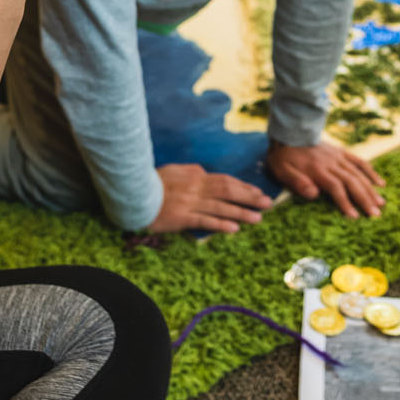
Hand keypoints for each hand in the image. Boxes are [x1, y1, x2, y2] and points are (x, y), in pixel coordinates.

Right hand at [149, 163, 271, 233]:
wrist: (132, 191)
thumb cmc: (151, 182)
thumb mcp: (174, 171)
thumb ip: (191, 173)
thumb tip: (204, 172)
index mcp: (195, 175)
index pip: (225, 180)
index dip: (243, 187)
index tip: (257, 192)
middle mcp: (196, 187)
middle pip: (228, 191)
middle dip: (249, 197)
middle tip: (267, 203)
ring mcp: (189, 202)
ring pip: (221, 207)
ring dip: (240, 213)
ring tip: (258, 219)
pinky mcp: (181, 217)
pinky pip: (204, 220)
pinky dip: (220, 224)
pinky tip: (234, 228)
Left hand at [267, 141, 386, 218]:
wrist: (289, 132)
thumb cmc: (283, 156)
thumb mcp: (281, 170)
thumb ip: (297, 182)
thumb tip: (314, 194)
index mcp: (317, 169)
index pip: (336, 187)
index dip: (346, 202)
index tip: (355, 216)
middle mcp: (331, 163)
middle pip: (352, 182)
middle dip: (364, 199)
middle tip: (375, 214)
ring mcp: (338, 157)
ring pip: (359, 174)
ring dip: (371, 189)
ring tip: (381, 204)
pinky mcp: (341, 153)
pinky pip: (359, 162)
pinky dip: (371, 172)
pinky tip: (381, 184)